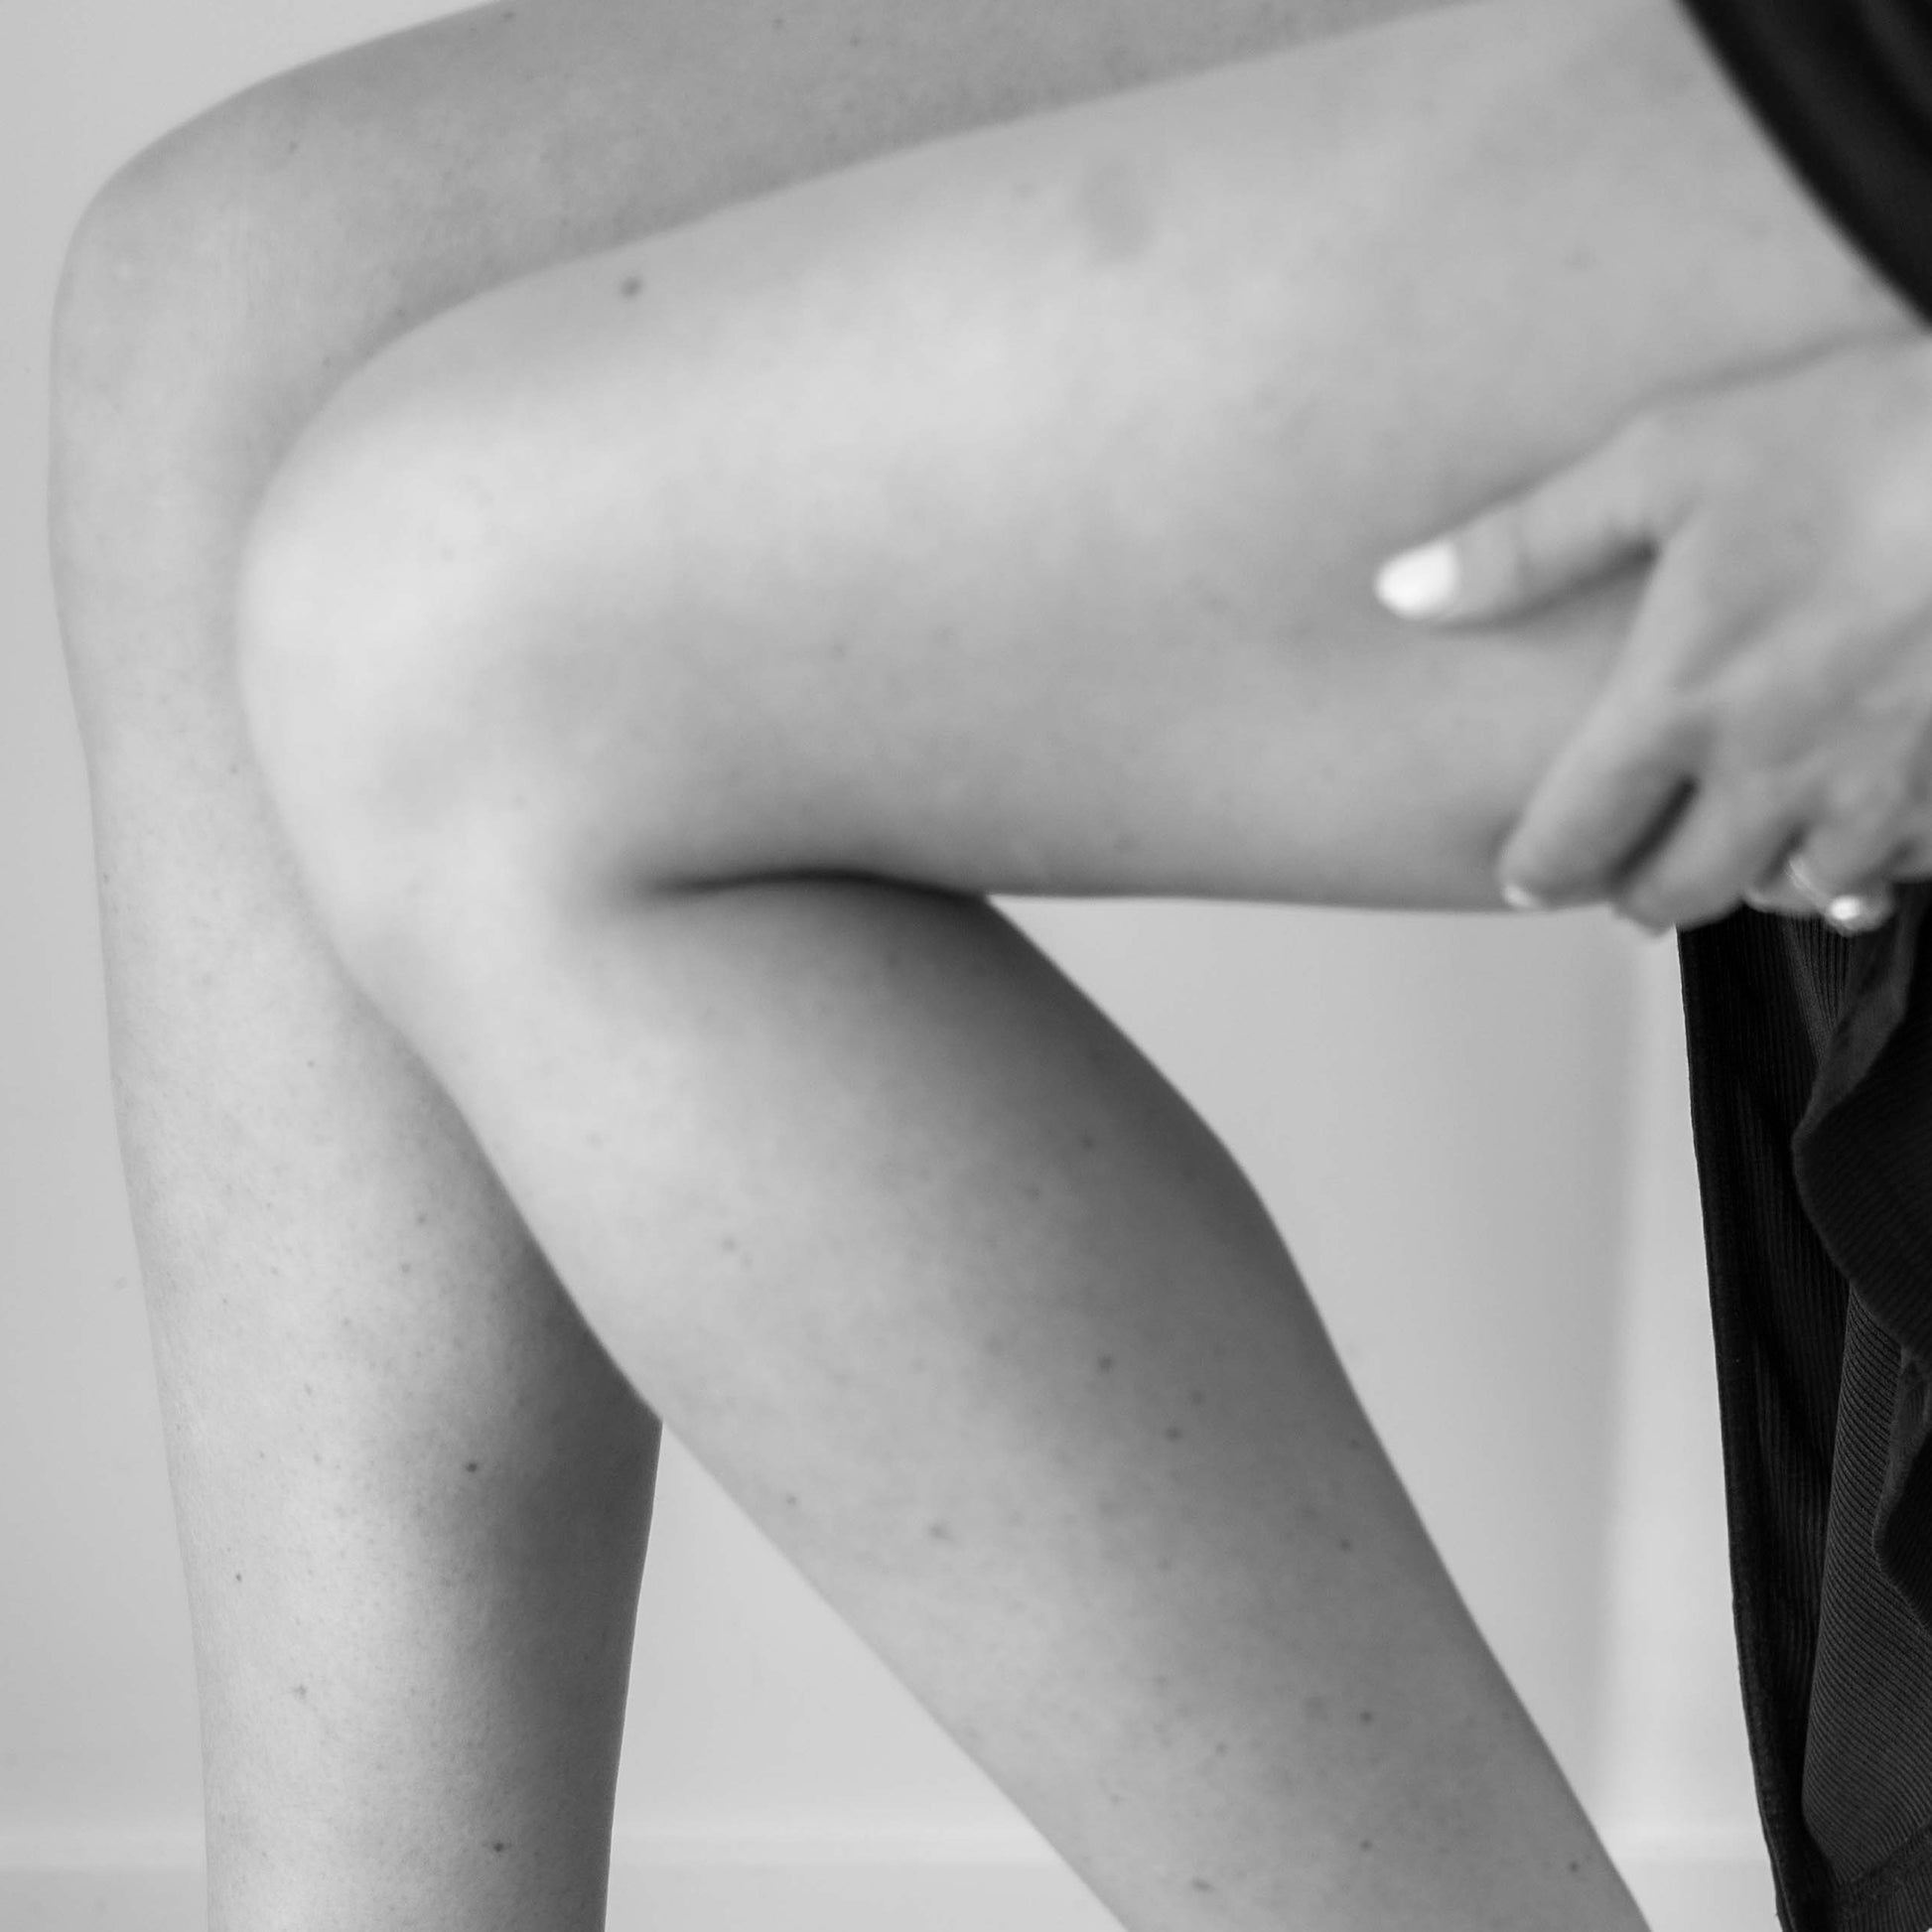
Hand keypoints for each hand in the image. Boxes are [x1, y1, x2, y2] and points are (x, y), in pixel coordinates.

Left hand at [1374, 332, 1931, 932]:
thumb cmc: (1856, 436)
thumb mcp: (1666, 458)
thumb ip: (1524, 543)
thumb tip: (1398, 592)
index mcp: (1678, 708)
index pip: (1574, 838)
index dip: (1538, 870)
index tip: (1527, 877)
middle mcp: (1771, 775)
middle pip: (1676, 893)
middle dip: (1638, 891)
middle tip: (1626, 875)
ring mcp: (1881, 793)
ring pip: (1791, 892)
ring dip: (1753, 877)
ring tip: (1741, 844)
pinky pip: (1901, 871)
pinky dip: (1869, 863)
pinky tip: (1862, 826)